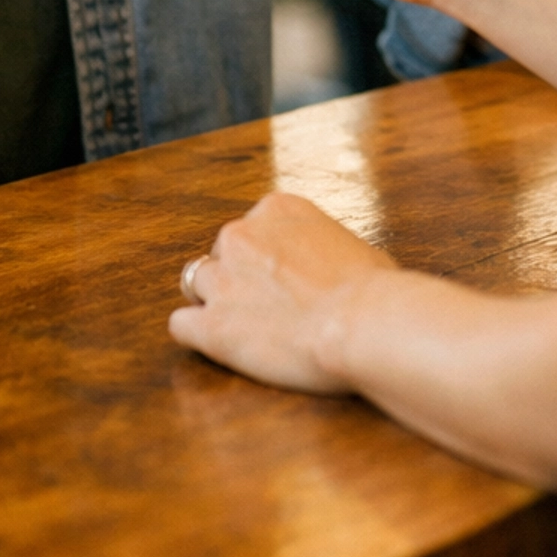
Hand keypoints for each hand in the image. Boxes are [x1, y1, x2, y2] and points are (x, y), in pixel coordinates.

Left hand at [168, 192, 394, 391]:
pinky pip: (181, 325)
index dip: (265, 259)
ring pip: (195, 285)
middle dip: (239, 280)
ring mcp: (222, 280)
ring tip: (246, 329)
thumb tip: (335, 269)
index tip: (284, 281)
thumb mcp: (353, 246)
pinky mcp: (212, 326)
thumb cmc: (375, 289)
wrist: (363, 322)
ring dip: (216, 304)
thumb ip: (324, 249)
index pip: (252, 228)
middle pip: (221, 255)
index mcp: (276, 210)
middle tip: (268, 309)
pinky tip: (222, 347)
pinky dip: (197, 336)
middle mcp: (240, 235)